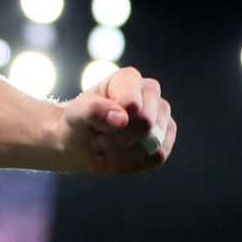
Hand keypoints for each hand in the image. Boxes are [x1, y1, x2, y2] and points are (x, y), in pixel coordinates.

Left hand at [60, 65, 175, 173]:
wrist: (79, 143)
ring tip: (107, 149)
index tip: (95, 126)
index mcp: (128, 78)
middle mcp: (150, 91)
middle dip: (117, 141)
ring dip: (124, 155)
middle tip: (98, 141)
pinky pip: (158, 156)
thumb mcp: (76, 115)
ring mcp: (161, 113)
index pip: (132, 104)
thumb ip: (94, 110)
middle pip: (146, 124)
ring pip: (154, 143)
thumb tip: (121, 119)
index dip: (113, 123)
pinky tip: (120, 158)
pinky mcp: (166, 135)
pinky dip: (135, 163)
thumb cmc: (78, 123)